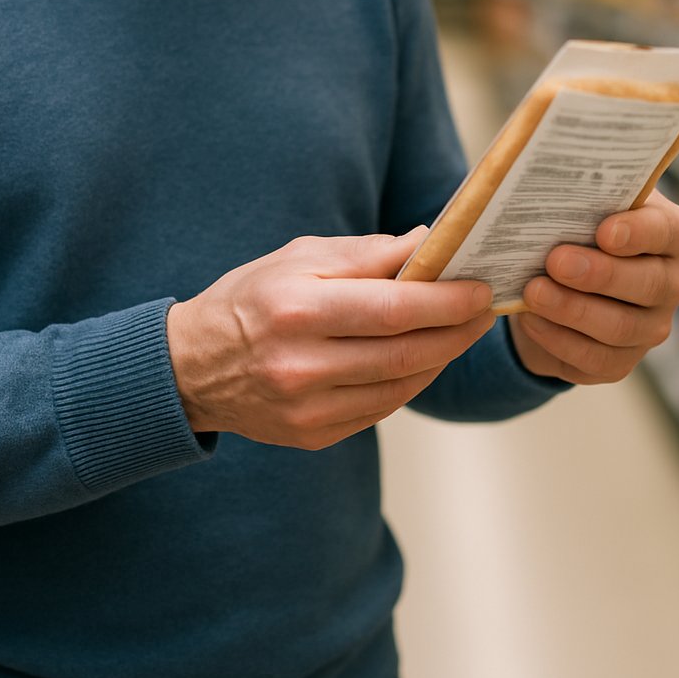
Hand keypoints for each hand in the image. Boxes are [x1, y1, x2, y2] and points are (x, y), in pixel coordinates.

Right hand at [167, 228, 494, 449]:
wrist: (193, 366)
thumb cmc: (250, 298)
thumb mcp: (298, 257)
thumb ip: (366, 253)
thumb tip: (429, 241)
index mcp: (298, 309)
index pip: (392, 309)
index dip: (446, 301)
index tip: (480, 289)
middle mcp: (301, 365)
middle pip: (404, 352)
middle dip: (457, 331)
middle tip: (485, 310)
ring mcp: (307, 408)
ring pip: (400, 386)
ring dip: (441, 358)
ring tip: (461, 331)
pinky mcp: (312, 435)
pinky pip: (381, 410)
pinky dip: (410, 382)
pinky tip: (423, 359)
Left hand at [509, 190, 678, 383]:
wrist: (557, 284)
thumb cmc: (573, 229)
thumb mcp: (580, 205)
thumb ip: (579, 194)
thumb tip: (544, 177)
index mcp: (668, 234)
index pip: (666, 232)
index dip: (638, 233)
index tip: (604, 231)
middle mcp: (670, 282)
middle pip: (647, 284)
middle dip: (599, 274)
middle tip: (555, 261)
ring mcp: (650, 327)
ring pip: (620, 327)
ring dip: (572, 309)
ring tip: (533, 292)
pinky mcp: (621, 362)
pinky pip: (595, 359)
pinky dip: (558, 339)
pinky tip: (530, 319)